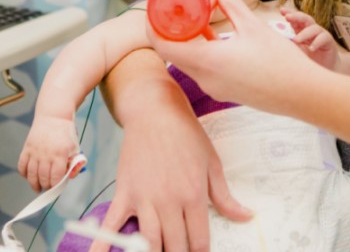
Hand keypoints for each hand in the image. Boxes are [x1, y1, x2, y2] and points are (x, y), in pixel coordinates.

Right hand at [17, 116, 80, 191]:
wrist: (53, 116)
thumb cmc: (66, 133)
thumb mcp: (75, 147)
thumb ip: (74, 163)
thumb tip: (70, 177)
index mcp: (60, 154)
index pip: (56, 177)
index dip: (56, 186)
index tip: (56, 188)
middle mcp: (46, 154)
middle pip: (43, 178)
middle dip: (45, 186)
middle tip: (47, 189)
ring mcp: (35, 151)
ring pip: (31, 174)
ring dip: (34, 184)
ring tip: (37, 188)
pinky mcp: (27, 148)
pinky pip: (22, 165)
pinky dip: (23, 173)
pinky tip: (28, 176)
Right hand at [90, 84, 251, 251]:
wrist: (154, 110)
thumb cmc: (185, 134)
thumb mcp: (212, 163)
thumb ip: (225, 196)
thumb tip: (246, 216)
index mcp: (194, 196)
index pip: (199, 242)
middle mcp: (169, 202)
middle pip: (174, 247)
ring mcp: (144, 199)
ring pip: (148, 243)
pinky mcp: (124, 192)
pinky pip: (112, 225)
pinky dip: (103, 245)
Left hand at [148, 0, 319, 112]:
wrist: (301, 95)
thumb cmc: (279, 61)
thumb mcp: (253, 26)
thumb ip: (232, 4)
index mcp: (207, 61)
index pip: (163, 45)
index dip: (154, 26)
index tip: (156, 9)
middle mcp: (205, 78)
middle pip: (173, 53)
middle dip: (169, 30)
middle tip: (173, 8)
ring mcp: (214, 87)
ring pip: (188, 62)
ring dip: (186, 41)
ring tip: (193, 19)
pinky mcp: (224, 91)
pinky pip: (202, 70)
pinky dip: (200, 52)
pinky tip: (212, 37)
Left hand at [281, 7, 340, 70]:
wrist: (323, 69)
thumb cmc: (307, 59)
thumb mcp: (296, 51)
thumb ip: (289, 44)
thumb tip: (277, 39)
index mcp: (301, 30)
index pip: (295, 19)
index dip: (289, 12)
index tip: (281, 10)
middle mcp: (311, 29)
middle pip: (305, 19)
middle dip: (296, 16)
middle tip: (287, 17)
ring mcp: (321, 34)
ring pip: (314, 28)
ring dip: (304, 33)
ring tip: (296, 40)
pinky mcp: (329, 41)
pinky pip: (323, 38)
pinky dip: (317, 42)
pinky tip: (311, 49)